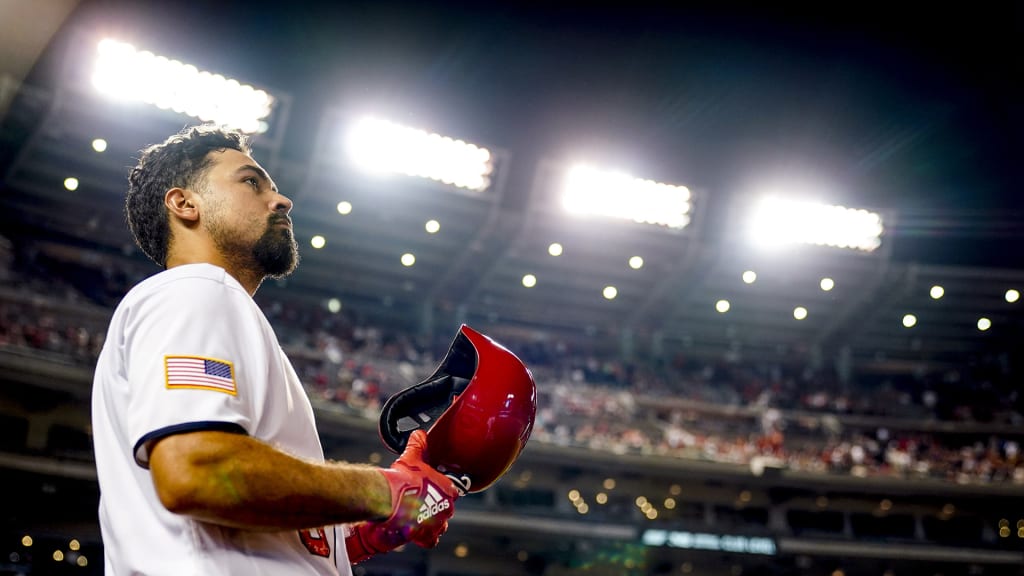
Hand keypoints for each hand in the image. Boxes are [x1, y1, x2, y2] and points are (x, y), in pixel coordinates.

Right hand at [345, 430, 459, 563]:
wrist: (389, 500)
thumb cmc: (402, 479)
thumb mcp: (411, 457)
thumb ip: (418, 445)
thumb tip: (419, 434)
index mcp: (448, 489)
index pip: (453, 491)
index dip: (442, 490)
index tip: (432, 490)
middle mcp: (447, 508)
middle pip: (446, 508)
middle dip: (436, 507)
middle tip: (421, 503)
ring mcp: (438, 523)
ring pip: (441, 525)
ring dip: (433, 522)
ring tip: (419, 518)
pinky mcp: (426, 536)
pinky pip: (431, 540)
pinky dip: (425, 537)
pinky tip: (416, 531)